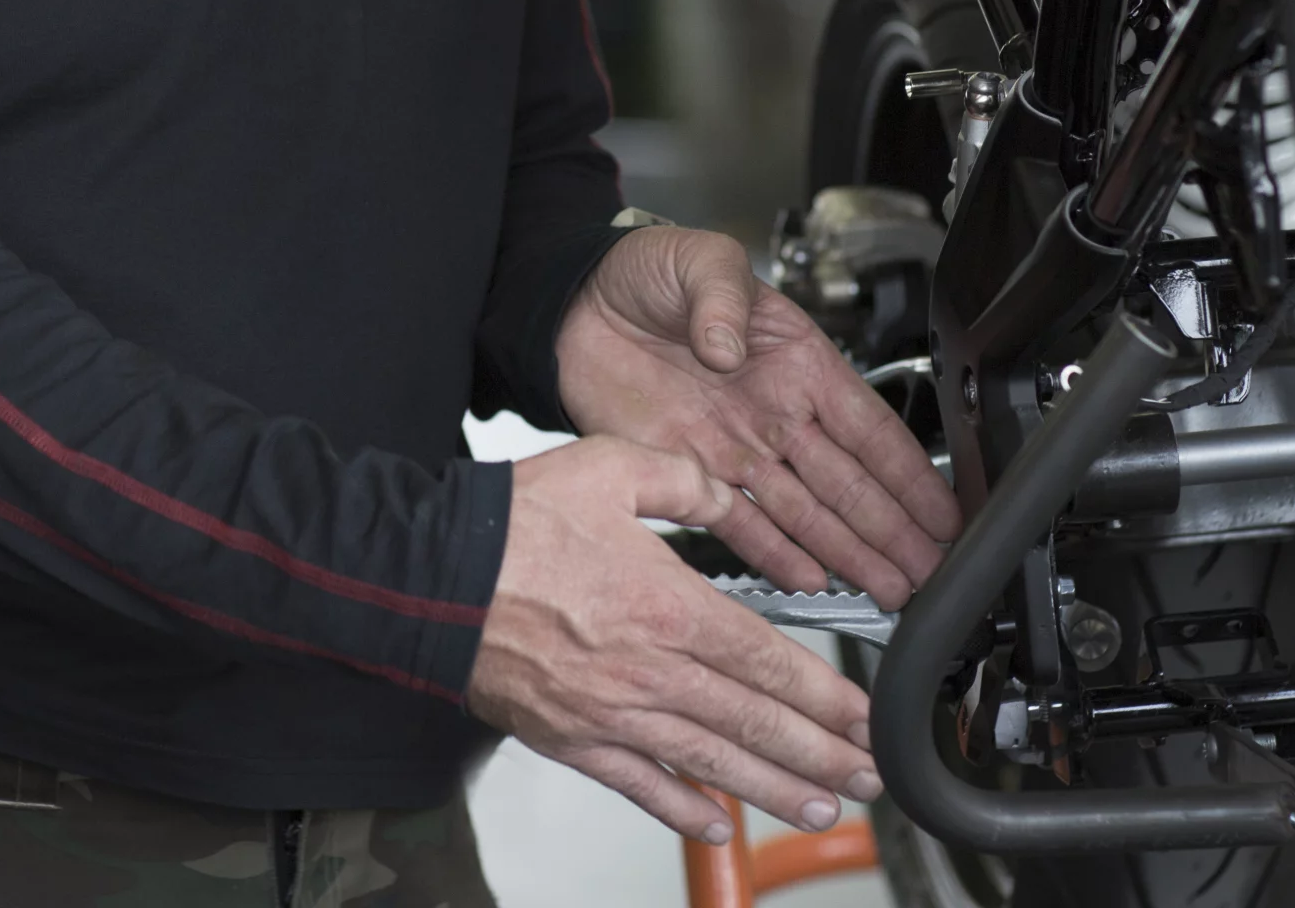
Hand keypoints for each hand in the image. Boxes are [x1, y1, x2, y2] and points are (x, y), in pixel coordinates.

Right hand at [469, 436, 880, 843]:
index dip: (827, 697)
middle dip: (822, 755)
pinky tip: (720, 826)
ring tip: (824, 807)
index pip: (770, 663)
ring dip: (775, 790)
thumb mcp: (608, 467)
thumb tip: (727, 490)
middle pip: (755, 724)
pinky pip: (639, 784)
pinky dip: (683, 810)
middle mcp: (648, 671)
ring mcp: (611, 714)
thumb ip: (682, 479)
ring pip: (711, 763)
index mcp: (667, 606)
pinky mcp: (571, 738)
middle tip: (868, 775)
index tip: (866, 717)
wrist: (426, 578)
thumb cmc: (510, 525)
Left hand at [556, 223, 959, 601]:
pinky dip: (774, 555)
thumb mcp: (701, 261)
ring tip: (893, 590)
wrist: (577, 302)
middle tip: (934, 572)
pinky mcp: (688, 471)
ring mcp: (735, 447)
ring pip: (806, 513)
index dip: (909, 474)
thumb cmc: (647, 271)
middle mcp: (774, 413)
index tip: (946, 512)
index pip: (867, 427)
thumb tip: (727, 348)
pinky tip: (809, 581)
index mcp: (795, 361)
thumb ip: (722, 300)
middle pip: (848, 483)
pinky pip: (740, 523)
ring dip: (849, 553)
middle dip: (894, 531)